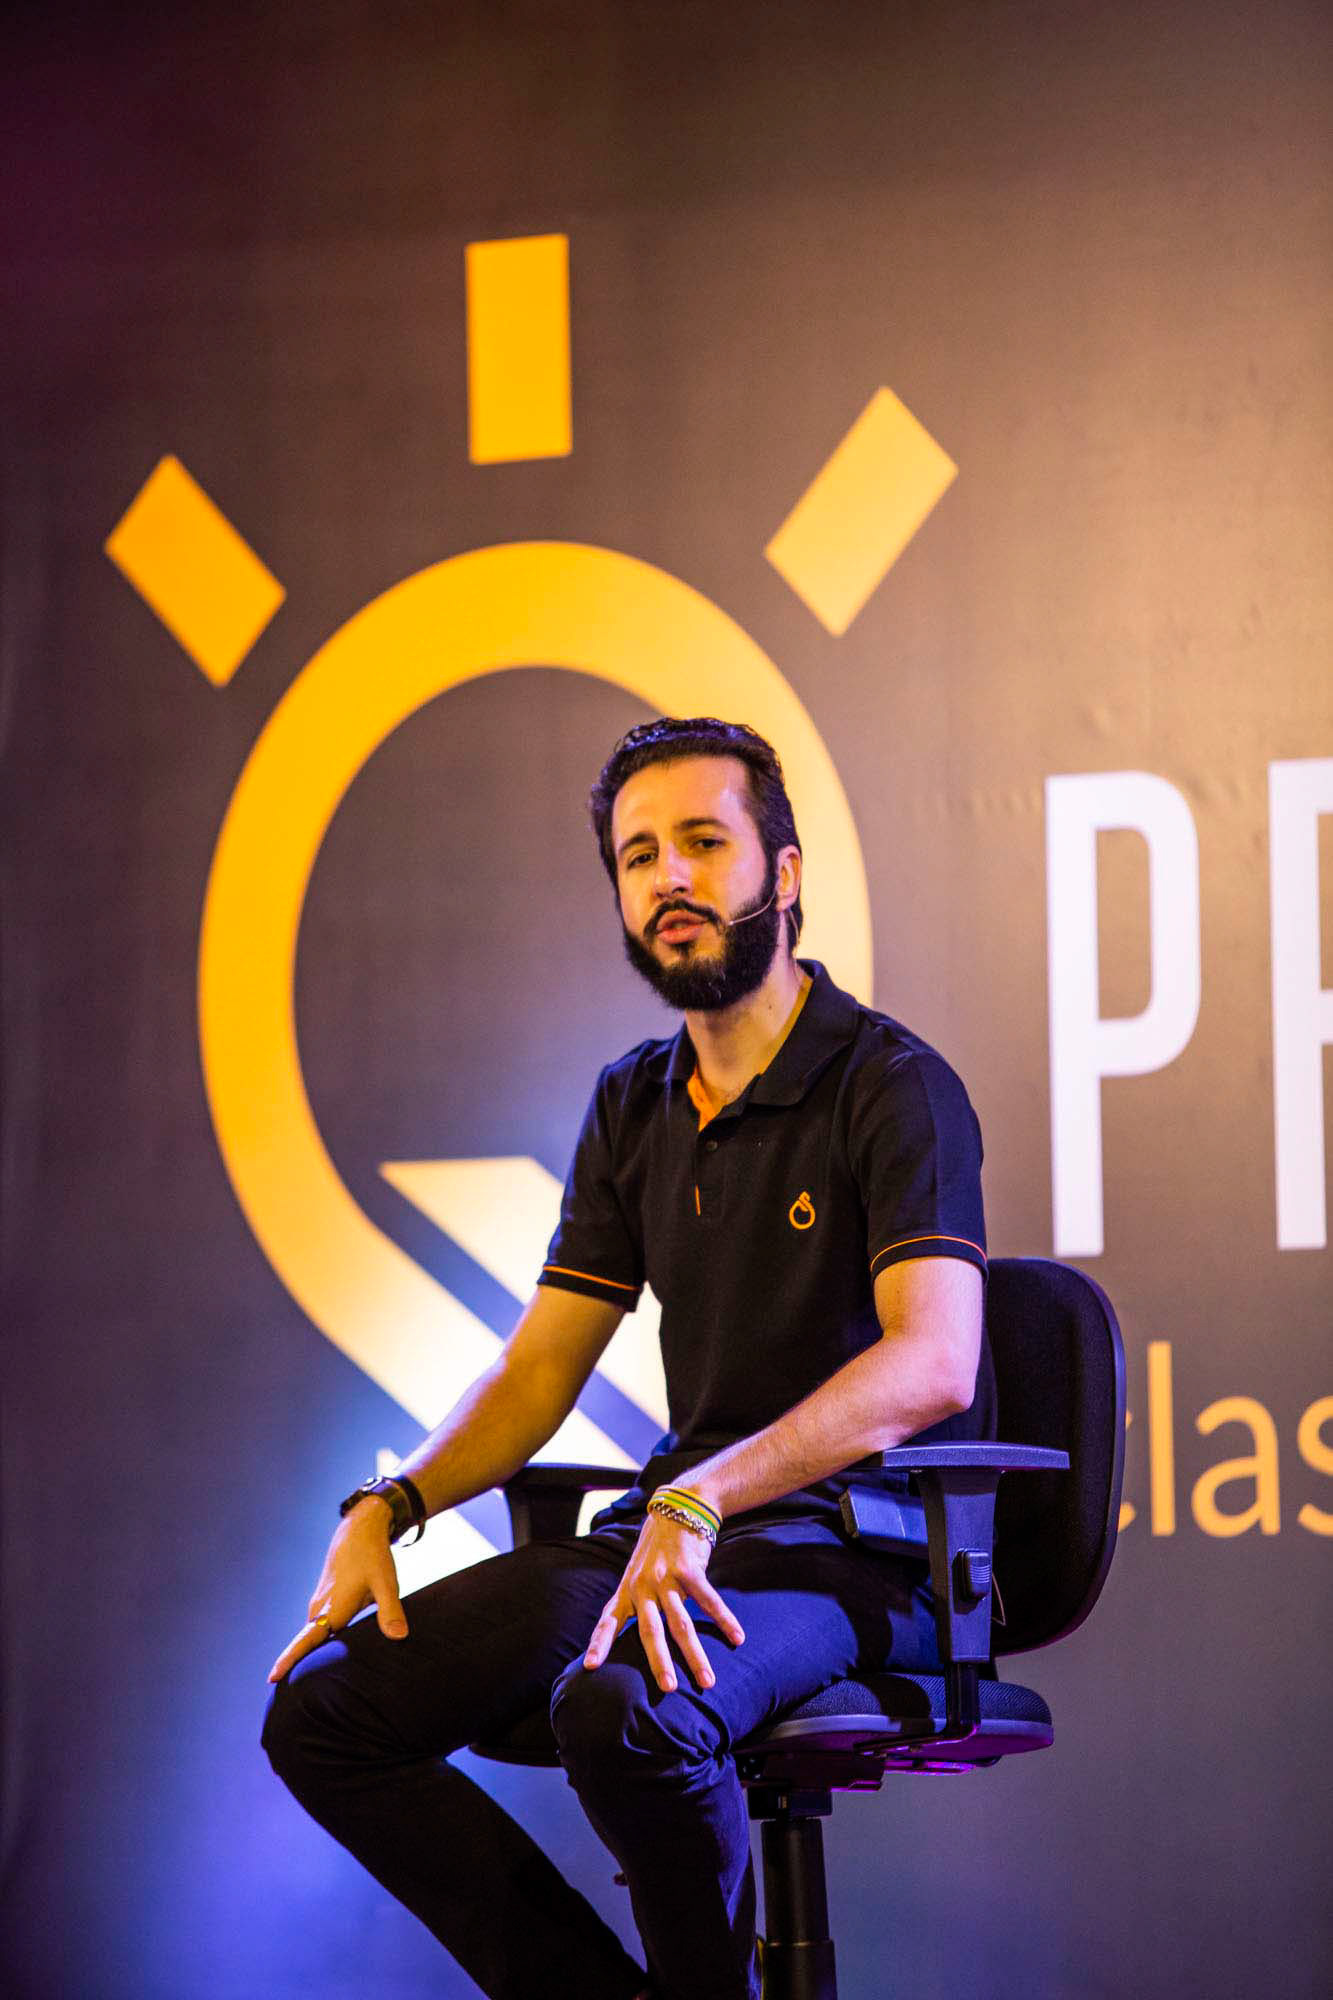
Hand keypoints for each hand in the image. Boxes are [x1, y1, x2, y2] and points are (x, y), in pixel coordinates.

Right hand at [267, 1497, 407, 1681]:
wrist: (359, 1529)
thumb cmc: (373, 1556)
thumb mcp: (386, 1583)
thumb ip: (390, 1612)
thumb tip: (399, 1637)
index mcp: (333, 1609)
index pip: (307, 1640)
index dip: (290, 1659)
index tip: (272, 1677)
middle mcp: (321, 1608)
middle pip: (305, 1643)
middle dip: (294, 1664)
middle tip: (281, 1689)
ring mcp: (321, 1603)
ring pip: (312, 1634)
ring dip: (306, 1652)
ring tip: (297, 1678)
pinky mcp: (325, 1599)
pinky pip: (318, 1625)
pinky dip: (316, 1639)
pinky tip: (321, 1651)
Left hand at [582, 1512, 744, 1692]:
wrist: (677, 1510)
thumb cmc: (656, 1551)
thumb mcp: (635, 1574)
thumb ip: (633, 1603)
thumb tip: (625, 1638)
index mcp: (627, 1590)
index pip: (608, 1620)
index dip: (599, 1643)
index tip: (590, 1666)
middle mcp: (643, 1586)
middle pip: (650, 1630)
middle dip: (658, 1661)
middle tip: (668, 1688)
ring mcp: (666, 1578)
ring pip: (681, 1623)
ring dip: (695, 1654)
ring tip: (707, 1680)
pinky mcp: (689, 1569)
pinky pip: (708, 1600)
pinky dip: (724, 1620)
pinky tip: (737, 1637)